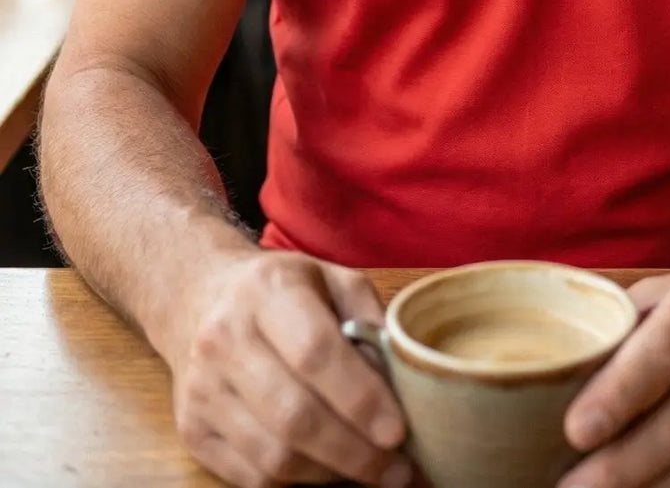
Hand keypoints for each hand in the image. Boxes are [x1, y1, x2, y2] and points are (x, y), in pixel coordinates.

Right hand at [168, 249, 411, 487]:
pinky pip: (250, 476)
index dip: (360, 399)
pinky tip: (328, 469)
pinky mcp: (192, 430)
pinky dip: (297, 481)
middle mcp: (226, 338)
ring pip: (272, 455)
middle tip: (397, 468)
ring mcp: (203, 389)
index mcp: (267, 291)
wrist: (198, 299)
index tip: (398, 431)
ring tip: (372, 471)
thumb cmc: (281, 291)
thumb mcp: (332, 278)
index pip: (315, 353)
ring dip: (331, 473)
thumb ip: (368, 319)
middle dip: (354, 452)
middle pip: (293, 416)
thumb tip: (401, 380)